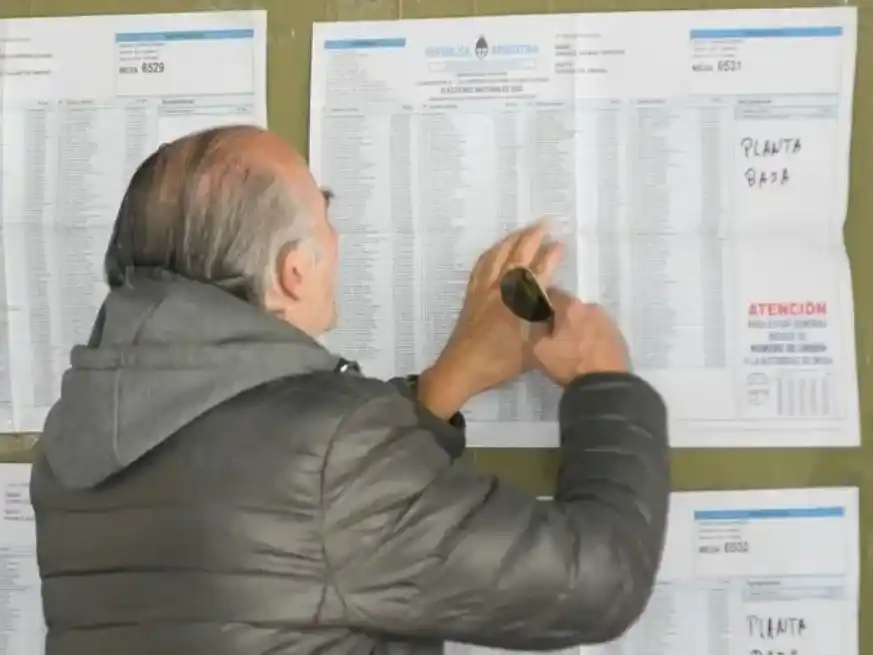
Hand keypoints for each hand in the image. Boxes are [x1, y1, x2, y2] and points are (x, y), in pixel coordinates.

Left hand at [418, 221, 563, 418]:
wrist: (460, 369)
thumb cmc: (498, 363)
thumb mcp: (532, 350)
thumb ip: (545, 327)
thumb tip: (558, 310)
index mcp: (518, 304)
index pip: (538, 273)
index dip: (550, 257)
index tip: (560, 243)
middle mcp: (500, 291)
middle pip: (517, 256)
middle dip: (532, 237)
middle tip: (545, 223)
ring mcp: (483, 290)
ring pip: (498, 256)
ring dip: (512, 239)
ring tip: (523, 230)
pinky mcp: (471, 295)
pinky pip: (481, 266)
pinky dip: (492, 253)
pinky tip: (496, 250)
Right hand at [531, 289, 629, 386]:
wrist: (605, 385)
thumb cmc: (570, 363)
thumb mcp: (539, 351)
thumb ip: (535, 333)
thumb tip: (540, 327)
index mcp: (572, 306)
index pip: (553, 294)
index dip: (543, 304)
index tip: (538, 317)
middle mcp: (593, 308)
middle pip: (573, 309)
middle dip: (564, 320)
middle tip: (556, 338)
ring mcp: (610, 323)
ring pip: (589, 321)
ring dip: (580, 330)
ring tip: (574, 349)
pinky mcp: (621, 338)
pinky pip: (601, 334)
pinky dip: (594, 341)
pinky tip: (589, 356)